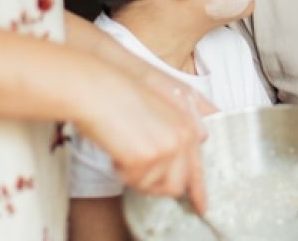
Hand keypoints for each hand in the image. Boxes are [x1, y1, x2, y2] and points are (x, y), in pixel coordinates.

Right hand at [75, 63, 211, 210]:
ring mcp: (168, 147)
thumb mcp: (161, 106)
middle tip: (137, 172)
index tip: (200, 206)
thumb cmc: (121, 95)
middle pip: (178, 185)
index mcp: (189, 125)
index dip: (198, 191)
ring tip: (125, 153)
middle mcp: (185, 137)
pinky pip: (134, 181)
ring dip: (137, 177)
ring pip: (156, 187)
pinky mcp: (148, 157)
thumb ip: (180, 125)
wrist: (98, 90)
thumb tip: (198, 141)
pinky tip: (117, 150)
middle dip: (156, 185)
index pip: (199, 168)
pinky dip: (121, 171)